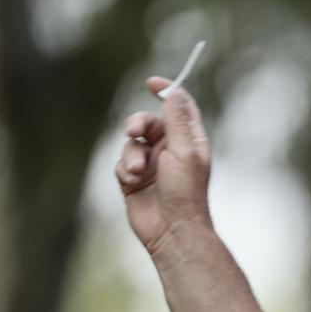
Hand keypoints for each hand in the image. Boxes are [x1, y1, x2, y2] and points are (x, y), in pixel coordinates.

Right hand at [115, 76, 212, 258]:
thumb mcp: (184, 151)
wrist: (172, 229)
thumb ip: (178, 120)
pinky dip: (125, 170)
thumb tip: (174, 91)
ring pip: (130, 143)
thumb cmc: (185, 192)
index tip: (151, 82)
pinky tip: (134, 183)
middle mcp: (170, 150)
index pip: (178, 107)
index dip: (166, 92)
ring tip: (139, 172)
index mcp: (189, 140)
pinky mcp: (134, 179)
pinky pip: (121, 163)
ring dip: (131, 155)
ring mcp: (152, 164)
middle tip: (133, 130)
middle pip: (147, 122)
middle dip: (137, 124)